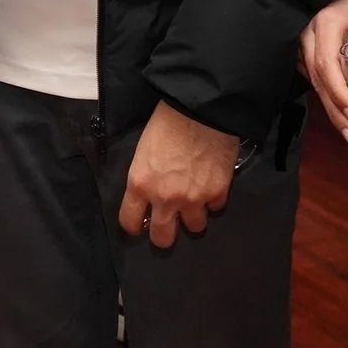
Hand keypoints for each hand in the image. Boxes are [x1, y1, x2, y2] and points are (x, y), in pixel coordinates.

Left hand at [117, 102, 238, 246]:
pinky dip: (213, 200)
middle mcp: (165, 199)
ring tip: (194, 200)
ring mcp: (194, 199)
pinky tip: (211, 185)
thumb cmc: (166, 122)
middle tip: (169, 223)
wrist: (200, 108)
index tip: (140, 223)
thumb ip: (145, 178)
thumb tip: (150, 193)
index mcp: (140, 185)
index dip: (134, 225)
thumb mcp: (144, 151)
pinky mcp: (218, 193)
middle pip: (163, 238)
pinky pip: (215, 208)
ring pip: (194, 227)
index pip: (130, 222)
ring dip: (193, 216)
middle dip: (164, 234)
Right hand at [300, 0, 347, 145]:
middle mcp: (310, 35)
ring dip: (333, 111)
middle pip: (318, 80)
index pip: (327, 64)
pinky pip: (316, 81)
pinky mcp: (307, 55)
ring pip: (315, 84)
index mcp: (329, 25)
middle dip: (336, 112)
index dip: (339, 93)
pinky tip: (344, 119)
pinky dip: (330, 101)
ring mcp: (305, 45)